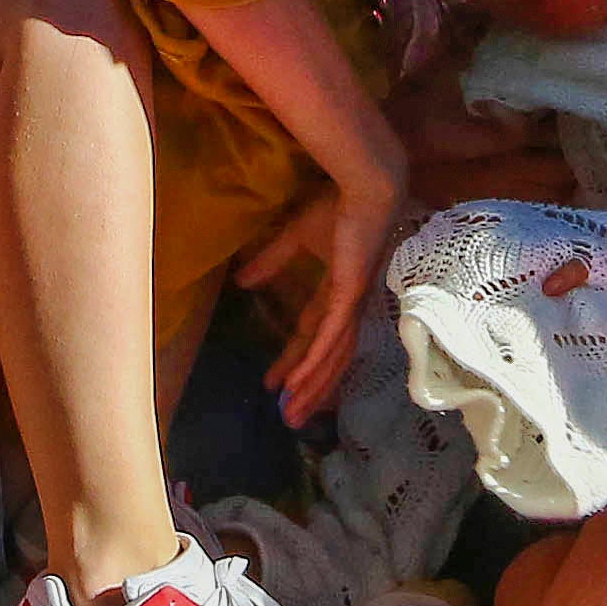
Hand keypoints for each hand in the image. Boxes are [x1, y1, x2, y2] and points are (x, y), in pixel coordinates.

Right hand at [241, 167, 406, 426]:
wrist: (365, 186)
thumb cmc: (337, 205)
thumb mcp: (296, 237)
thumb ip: (271, 260)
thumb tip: (241, 282)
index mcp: (339, 292)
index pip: (314, 337)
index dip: (295, 361)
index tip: (274, 382)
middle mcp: (348, 307)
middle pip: (327, 359)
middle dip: (308, 389)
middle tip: (288, 419)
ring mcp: (350, 305)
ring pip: (331, 359)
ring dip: (311, 388)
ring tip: (291, 415)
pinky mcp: (349, 298)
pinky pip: (330, 340)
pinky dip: (314, 364)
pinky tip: (297, 384)